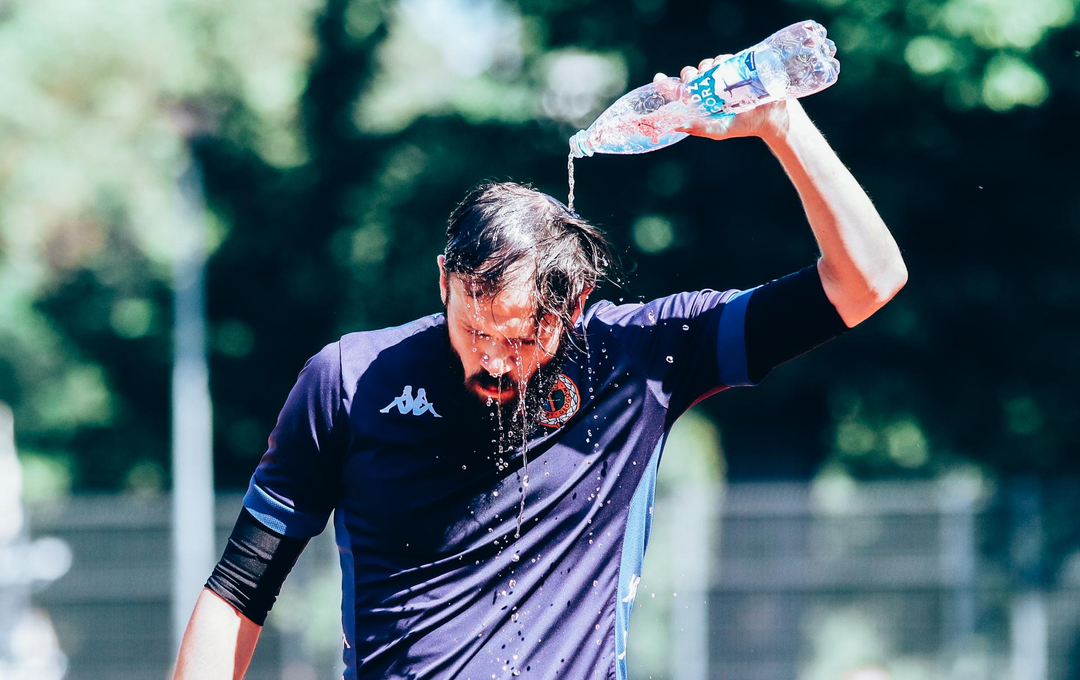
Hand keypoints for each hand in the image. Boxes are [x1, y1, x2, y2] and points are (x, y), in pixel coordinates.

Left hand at [652, 55, 795, 142]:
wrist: (771, 117)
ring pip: (706, 65)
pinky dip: (720, 60)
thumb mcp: (718, 130)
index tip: (658, 78)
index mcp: (702, 102)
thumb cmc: (744, 126)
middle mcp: (710, 87)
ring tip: (711, 74)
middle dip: (688, 75)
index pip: (680, 90)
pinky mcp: (737, 67)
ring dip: (704, 66)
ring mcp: (723, 76)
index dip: (667, 84)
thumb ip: (698, 128)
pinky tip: (722, 65)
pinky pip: (724, 58)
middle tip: (693, 81)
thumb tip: (675, 125)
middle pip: (691, 74)